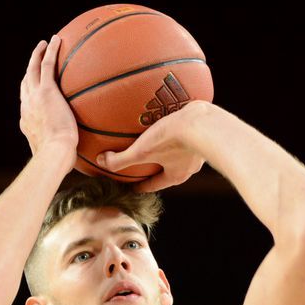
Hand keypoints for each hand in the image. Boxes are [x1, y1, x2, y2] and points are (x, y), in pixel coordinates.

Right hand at [19, 35, 77, 170]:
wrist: (54, 155)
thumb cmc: (58, 163)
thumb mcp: (58, 159)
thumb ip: (63, 156)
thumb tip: (76, 163)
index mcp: (27, 123)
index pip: (26, 106)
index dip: (28, 96)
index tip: (34, 92)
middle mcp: (27, 108)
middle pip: (25, 84)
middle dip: (28, 71)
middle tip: (34, 61)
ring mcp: (34, 98)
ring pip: (32, 70)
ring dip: (36, 55)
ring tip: (43, 44)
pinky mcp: (46, 91)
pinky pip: (46, 65)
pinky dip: (49, 51)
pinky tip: (56, 39)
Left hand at [94, 100, 210, 192]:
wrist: (203, 122)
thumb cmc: (172, 140)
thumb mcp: (141, 152)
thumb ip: (120, 160)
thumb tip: (101, 162)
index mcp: (175, 175)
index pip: (154, 185)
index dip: (141, 186)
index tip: (133, 185)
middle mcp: (188, 166)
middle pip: (168, 169)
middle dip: (156, 166)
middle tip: (143, 161)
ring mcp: (198, 150)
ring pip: (179, 152)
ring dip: (169, 147)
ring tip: (157, 138)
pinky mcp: (203, 131)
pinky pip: (187, 133)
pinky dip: (178, 130)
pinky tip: (171, 119)